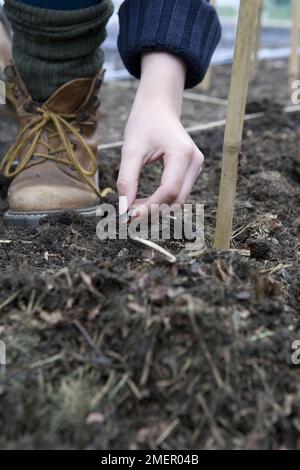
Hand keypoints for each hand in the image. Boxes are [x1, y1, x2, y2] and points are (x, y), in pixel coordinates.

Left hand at [117, 52, 203, 216]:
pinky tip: (143, 201)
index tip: (129, 216)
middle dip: (153, 211)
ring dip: (157, 209)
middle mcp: (195, 162)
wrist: (158, 107)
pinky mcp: (192, 171)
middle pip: (177, 200)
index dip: (150, 207)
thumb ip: (127, 179)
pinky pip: (179, 193)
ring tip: (133, 208)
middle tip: (128, 216)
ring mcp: (196, 167)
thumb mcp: (131, 150)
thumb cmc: (144, 123)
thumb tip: (124, 208)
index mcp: (183, 153)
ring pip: (179, 200)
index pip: (170, 190)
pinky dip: (161, 202)